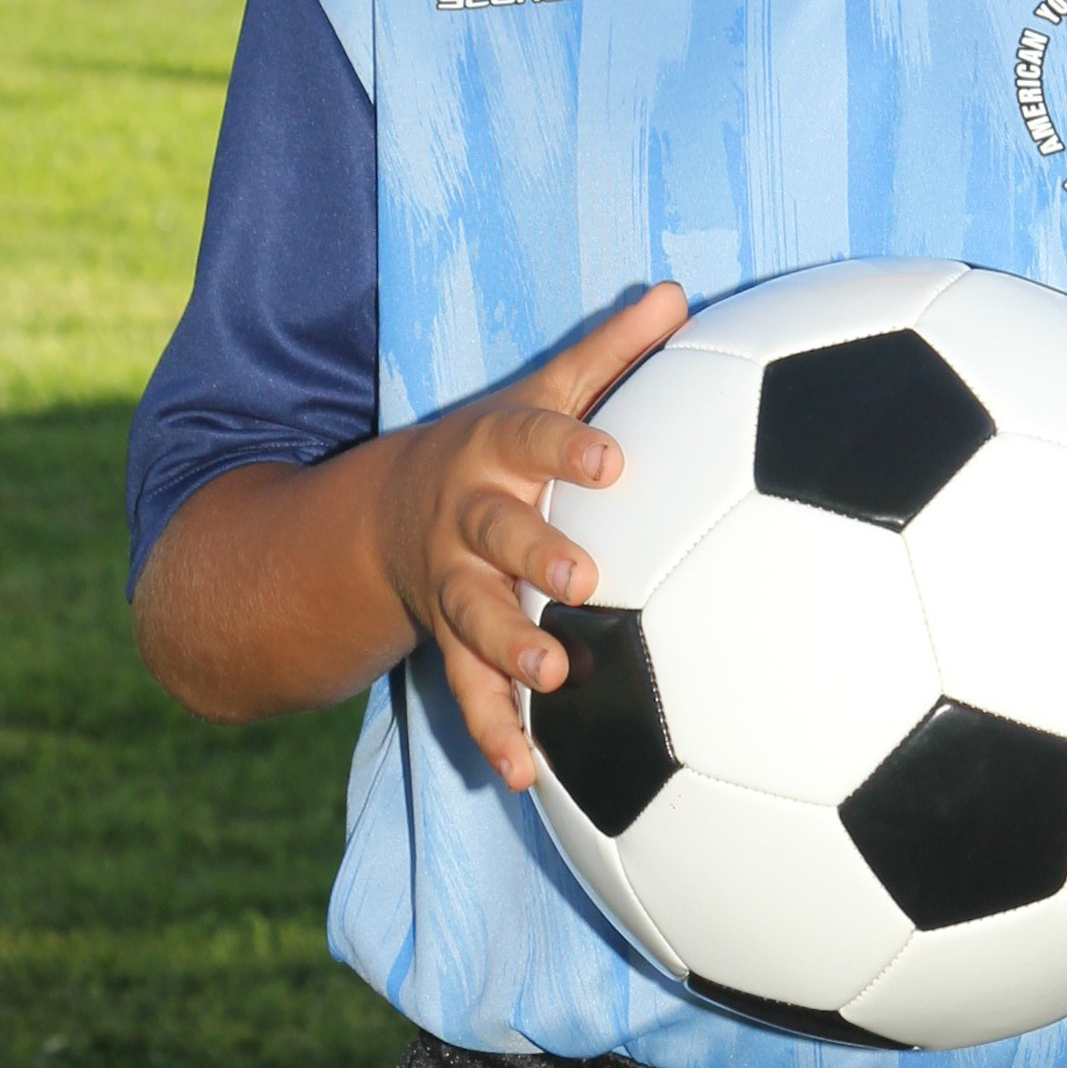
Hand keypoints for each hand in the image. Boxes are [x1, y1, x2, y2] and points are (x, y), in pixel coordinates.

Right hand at [378, 283, 686, 791]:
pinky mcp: (450, 642)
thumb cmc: (502, 447)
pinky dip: (497, 733)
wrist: (391, 514)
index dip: (569, 445)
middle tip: (584, 577)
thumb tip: (676, 291)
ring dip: (511, 649)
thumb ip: (611, 350)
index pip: (533, 434)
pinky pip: (469, 693)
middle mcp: (469, 516)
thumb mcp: (542, 390)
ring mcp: (454, 584)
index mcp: (497, 448)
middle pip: (496, 532)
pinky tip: (528, 776)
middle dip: (535, 552)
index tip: (614, 459)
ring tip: (553, 678)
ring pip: (475, 617)